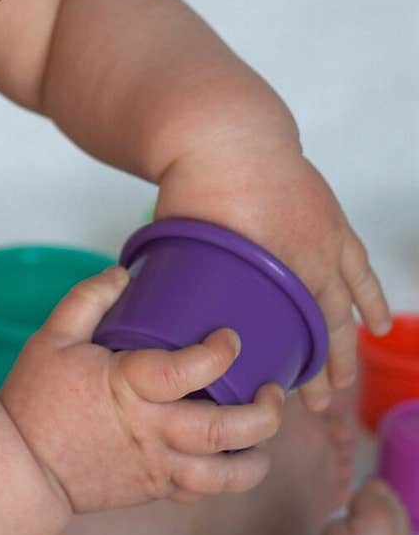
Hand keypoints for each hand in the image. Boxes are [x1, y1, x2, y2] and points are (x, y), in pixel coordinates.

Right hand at [0, 266, 284, 516]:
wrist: (21, 465)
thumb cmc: (37, 399)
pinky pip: (202, 493)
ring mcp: (156, 466)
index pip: (189, 370)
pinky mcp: (154, 490)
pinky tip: (234, 458)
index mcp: (129, 388)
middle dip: (262, 413)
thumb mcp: (53, 336)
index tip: (231, 336)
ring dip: (255, 458)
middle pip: (223, 431)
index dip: (220, 352)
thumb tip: (123, 273)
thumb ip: (88, 298)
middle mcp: (151, 431)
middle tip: (272, 389)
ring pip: (223, 476)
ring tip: (266, 434)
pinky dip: (227, 480)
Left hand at [154, 140, 391, 411]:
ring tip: (344, 382)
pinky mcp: (331, 220)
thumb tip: (157, 315)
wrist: (224, 127)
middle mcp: (301, 259)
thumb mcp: (179, 238)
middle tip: (314, 407)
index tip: (275, 395)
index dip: (281, 367)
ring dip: (346, 345)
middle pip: (316, 328)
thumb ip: (179, 277)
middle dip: (317, 371)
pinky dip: (369, 297)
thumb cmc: (194, 180)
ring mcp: (323, 240)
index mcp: (263, 269)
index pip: (280, 334)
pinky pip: (359, 267)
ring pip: (342, 304)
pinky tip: (377, 325)